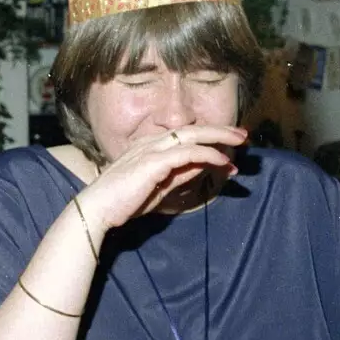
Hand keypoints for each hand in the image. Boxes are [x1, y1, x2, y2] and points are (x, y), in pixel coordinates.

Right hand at [77, 125, 247, 234]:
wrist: (97, 210)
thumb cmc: (123, 203)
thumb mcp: (159, 189)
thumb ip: (179, 175)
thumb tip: (203, 167)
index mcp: (148, 146)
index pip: (184, 136)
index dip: (209, 139)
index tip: (228, 149)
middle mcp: (150, 142)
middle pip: (192, 129)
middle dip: (220, 130)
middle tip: (242, 135)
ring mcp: (150, 149)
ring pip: (192, 135)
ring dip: (219, 137)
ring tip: (239, 143)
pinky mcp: (153, 162)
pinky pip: (188, 152)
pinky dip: (208, 154)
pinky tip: (223, 161)